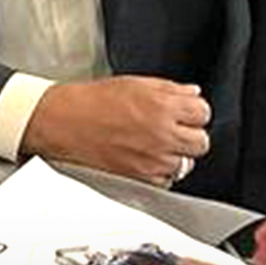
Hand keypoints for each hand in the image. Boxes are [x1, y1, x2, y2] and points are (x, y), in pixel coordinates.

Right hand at [22, 76, 210, 187]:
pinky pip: (167, 181)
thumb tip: (193, 93)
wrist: (62, 122)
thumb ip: (169, 89)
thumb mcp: (134, 83)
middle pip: (201, 142)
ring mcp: (153, 159)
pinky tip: (144, 160)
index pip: (204, 112)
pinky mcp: (141, 179)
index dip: (194, 112)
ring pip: (187, 164)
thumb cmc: (91, 102)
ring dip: (175, 156)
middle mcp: (162, 134)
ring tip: (154, 146)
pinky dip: (160, 173)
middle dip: (189, 135)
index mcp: (162, 106)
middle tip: (173, 131)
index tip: (185, 113)